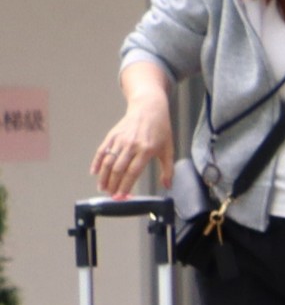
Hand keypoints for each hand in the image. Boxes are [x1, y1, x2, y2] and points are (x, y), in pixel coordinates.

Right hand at [90, 77, 176, 197]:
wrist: (149, 108)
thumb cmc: (161, 129)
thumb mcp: (168, 148)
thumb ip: (168, 169)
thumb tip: (167, 186)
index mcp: (146, 150)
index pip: (133, 172)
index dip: (126, 185)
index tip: (122, 196)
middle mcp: (131, 145)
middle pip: (118, 169)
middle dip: (113, 184)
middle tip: (111, 195)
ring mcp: (120, 140)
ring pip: (108, 162)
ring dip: (104, 177)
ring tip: (102, 188)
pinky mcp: (112, 135)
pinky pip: (102, 151)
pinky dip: (96, 162)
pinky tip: (94, 172)